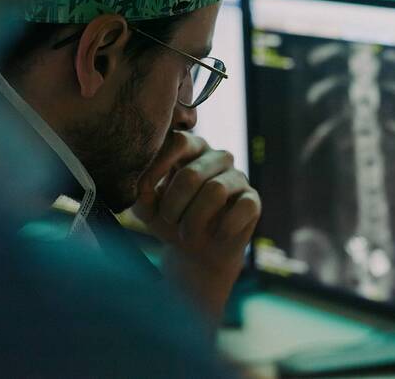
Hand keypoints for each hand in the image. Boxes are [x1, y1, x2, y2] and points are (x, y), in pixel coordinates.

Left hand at [133, 131, 260, 319]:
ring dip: (195, 220)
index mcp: (189, 149)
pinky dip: (223, 228)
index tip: (144, 189)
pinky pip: (242, 208)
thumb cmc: (170, 221)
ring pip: (216, 191)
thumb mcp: (148, 209)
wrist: (197, 252)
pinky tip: (215, 236)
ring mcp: (237, 176)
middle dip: (174, 205)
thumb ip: (141, 194)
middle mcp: (216, 157)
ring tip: (186, 234)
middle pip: (192, 174)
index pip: (177, 141)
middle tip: (169, 220)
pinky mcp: (252, 199)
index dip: (159, 164)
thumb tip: (141, 185)